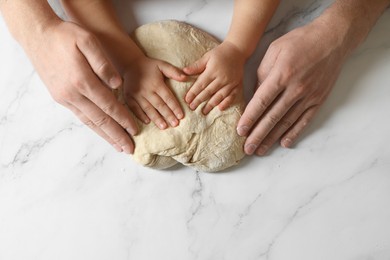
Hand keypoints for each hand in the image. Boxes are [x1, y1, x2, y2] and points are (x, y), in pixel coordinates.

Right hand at [27, 21, 137, 153]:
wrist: (37, 35)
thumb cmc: (65, 36)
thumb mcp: (88, 41)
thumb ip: (103, 64)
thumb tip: (117, 84)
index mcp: (82, 80)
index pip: (108, 105)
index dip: (123, 119)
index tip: (134, 130)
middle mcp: (73, 93)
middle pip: (100, 120)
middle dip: (116, 135)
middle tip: (129, 149)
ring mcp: (65, 97)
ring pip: (89, 121)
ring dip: (105, 135)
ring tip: (118, 147)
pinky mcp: (60, 97)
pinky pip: (80, 116)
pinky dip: (93, 126)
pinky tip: (101, 132)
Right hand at [122, 56, 186, 129]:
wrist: (130, 64)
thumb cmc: (149, 66)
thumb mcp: (162, 65)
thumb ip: (173, 71)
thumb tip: (186, 77)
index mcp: (156, 83)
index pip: (168, 98)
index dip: (175, 107)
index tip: (181, 116)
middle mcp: (147, 90)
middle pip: (159, 105)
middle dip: (168, 115)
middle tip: (175, 124)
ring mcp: (136, 94)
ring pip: (148, 108)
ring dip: (156, 118)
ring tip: (164, 126)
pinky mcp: (128, 97)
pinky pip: (134, 108)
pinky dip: (140, 115)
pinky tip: (147, 122)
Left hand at [183, 41, 244, 114]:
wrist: (237, 50)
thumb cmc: (220, 54)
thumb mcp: (207, 57)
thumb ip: (196, 66)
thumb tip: (184, 72)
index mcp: (213, 71)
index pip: (201, 84)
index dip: (193, 93)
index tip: (187, 100)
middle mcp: (222, 78)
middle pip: (208, 92)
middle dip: (199, 100)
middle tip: (192, 108)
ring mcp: (231, 83)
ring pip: (219, 96)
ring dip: (211, 105)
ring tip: (204, 111)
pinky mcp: (237, 85)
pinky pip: (232, 96)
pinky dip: (227, 102)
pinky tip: (220, 108)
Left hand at [237, 20, 348, 154]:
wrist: (332, 38)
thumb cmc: (299, 41)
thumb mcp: (274, 50)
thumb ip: (262, 74)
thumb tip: (254, 95)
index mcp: (281, 75)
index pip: (261, 102)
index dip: (249, 118)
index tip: (240, 131)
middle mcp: (295, 89)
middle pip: (272, 117)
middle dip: (257, 135)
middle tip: (247, 149)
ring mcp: (309, 96)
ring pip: (287, 122)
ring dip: (272, 138)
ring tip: (260, 150)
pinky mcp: (318, 100)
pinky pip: (304, 120)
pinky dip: (294, 133)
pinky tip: (284, 144)